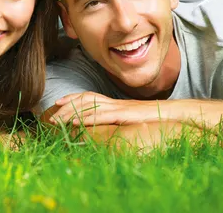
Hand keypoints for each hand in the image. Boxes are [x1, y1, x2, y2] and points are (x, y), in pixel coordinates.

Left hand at [49, 92, 173, 125]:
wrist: (172, 114)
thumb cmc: (153, 119)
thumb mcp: (132, 119)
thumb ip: (119, 120)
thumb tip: (106, 127)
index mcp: (114, 102)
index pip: (89, 96)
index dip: (72, 98)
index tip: (58, 102)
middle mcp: (113, 102)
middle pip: (84, 101)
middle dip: (66, 107)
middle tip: (51, 115)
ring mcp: (118, 107)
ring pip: (90, 107)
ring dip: (71, 113)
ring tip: (57, 120)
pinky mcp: (123, 115)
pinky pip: (102, 116)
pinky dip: (87, 118)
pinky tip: (77, 122)